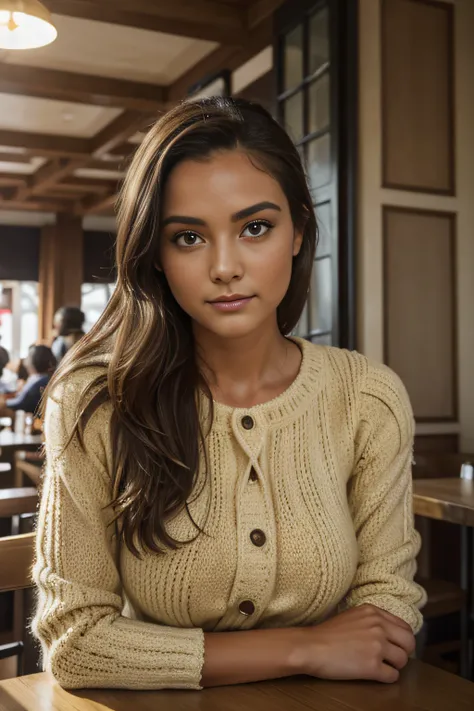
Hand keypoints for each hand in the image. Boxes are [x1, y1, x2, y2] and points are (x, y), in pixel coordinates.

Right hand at [295, 604, 414, 683]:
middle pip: (409, 642)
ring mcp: (376, 646)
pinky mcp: (372, 666)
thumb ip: (373, 620)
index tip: (396, 645)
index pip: (404, 626)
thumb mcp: (353, 615)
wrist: (311, 647)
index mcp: (373, 612)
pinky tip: (375, 674)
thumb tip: (390, 632)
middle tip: (394, 658)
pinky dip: (387, 678)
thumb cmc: (327, 633)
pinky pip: (393, 676)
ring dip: (395, 666)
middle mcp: (378, 626)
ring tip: (382, 666)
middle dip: (404, 652)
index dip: (402, 639)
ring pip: (403, 660)